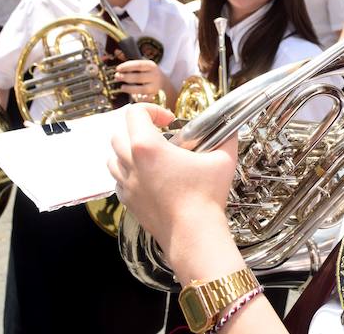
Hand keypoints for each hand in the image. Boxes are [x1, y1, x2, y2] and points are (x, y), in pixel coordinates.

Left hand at [108, 104, 237, 262]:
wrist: (194, 235)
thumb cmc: (206, 197)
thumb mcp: (223, 158)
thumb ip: (226, 136)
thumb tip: (230, 126)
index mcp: (147, 147)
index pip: (135, 113)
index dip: (152, 110)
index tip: (169, 120)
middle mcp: (131, 163)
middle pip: (119, 133)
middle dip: (139, 129)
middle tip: (160, 135)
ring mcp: (126, 184)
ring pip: (113, 157)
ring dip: (129, 150)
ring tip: (152, 156)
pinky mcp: (128, 201)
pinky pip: (118, 179)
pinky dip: (128, 173)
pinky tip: (148, 177)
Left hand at [113, 59, 164, 98]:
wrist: (164, 84)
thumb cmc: (148, 74)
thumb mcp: (144, 66)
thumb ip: (133, 66)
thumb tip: (118, 66)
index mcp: (151, 66)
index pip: (138, 65)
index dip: (127, 67)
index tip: (118, 68)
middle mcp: (154, 76)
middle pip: (139, 77)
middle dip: (126, 77)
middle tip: (117, 77)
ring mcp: (155, 87)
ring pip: (142, 89)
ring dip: (130, 89)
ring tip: (122, 87)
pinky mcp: (155, 97)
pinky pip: (146, 99)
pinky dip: (139, 99)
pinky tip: (133, 97)